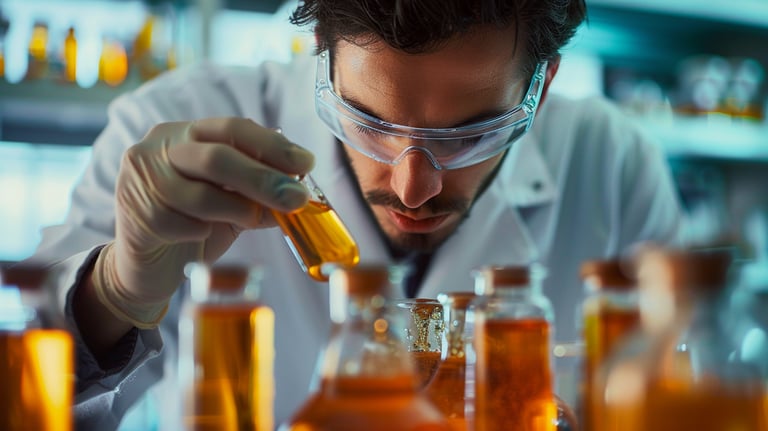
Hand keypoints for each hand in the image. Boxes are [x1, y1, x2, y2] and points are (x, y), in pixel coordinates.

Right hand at [93, 118, 313, 327]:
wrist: (146, 267)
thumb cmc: (193, 227)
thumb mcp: (232, 205)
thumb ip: (259, 195)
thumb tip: (300, 192)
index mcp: (185, 134)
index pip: (232, 128)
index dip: (272, 146)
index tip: (306, 163)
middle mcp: (159, 148)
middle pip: (217, 157)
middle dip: (263, 178)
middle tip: (297, 197)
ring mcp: (141, 181)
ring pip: (201, 194)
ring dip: (239, 209)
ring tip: (255, 220)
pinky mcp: (137, 216)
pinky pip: (182, 225)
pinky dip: (203, 231)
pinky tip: (203, 236)